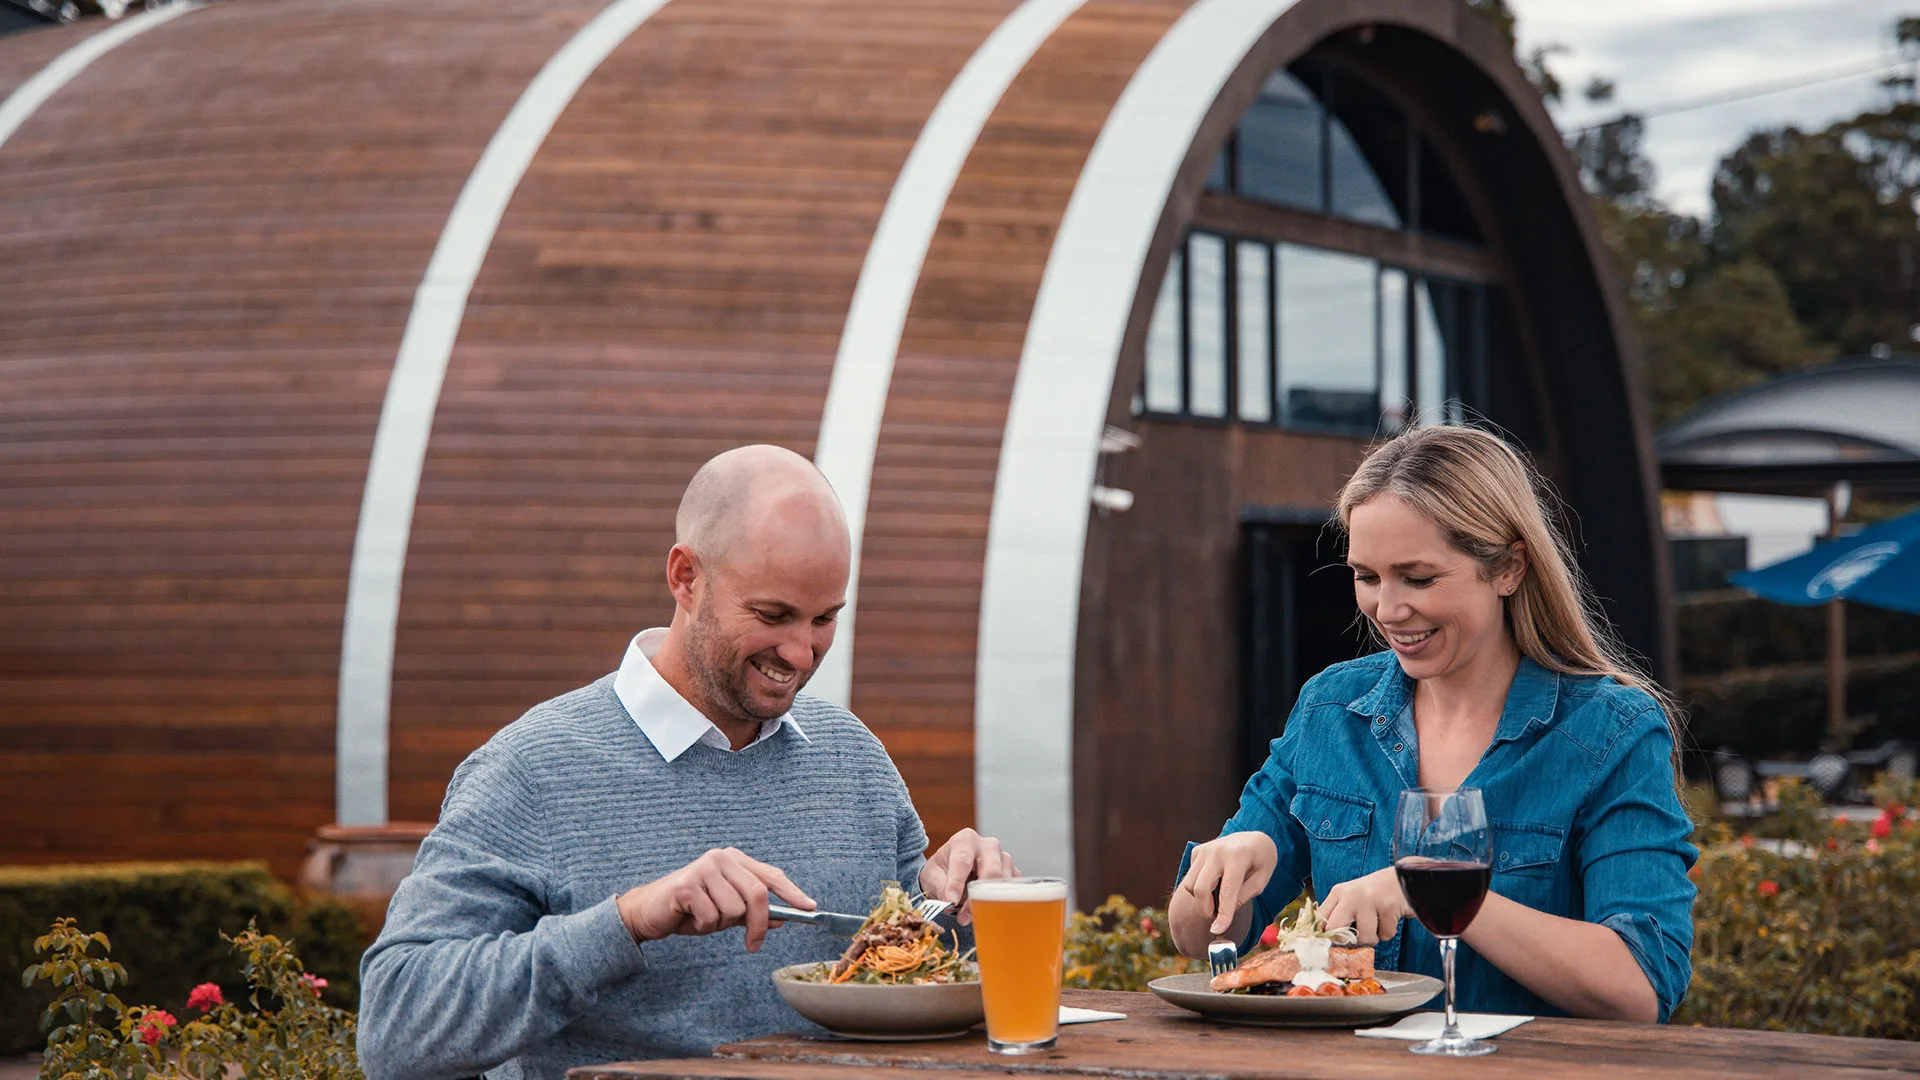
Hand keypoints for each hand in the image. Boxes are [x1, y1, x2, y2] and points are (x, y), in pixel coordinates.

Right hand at [616, 847, 814, 951]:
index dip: (792, 892)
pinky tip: (691, 918)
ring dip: (721, 925)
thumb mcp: (725, 910)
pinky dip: (704, 927)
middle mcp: (721, 858)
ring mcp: (703, 869)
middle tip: (754, 945)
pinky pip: (712, 918)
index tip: (809, 908)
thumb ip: (752, 912)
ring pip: (734, 910)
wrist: (648, 911)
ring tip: (704, 918)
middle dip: (759, 924)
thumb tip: (783, 918)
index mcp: (733, 859)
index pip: (770, 875)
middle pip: (757, 894)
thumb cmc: (689, 909)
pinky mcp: (687, 885)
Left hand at [919, 828, 1015, 924]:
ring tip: (968, 915)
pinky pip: (1012, 891)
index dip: (957, 883)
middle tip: (963, 915)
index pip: (963, 861)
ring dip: (987, 904)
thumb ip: (940, 887)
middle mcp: (988, 846)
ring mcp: (1004, 859)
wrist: (953, 869)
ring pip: (1003, 883)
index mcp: (965, 840)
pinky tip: (983, 909)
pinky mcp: (1013, 874)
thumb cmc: (943, 869)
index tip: (951, 901)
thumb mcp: (933, 875)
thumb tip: (951, 902)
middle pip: (992, 871)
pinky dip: (998, 904)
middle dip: (978, 896)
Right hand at [1177, 832, 1277, 937]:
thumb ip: (1242, 898)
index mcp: (1238, 856)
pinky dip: (1200, 886)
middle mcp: (1217, 851)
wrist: (1253, 839)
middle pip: (1201, 888)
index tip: (1217, 931)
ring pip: (1190, 884)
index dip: (1223, 914)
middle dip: (1206, 909)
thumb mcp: (1261, 881)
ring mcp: (1204, 850)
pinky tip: (1216, 880)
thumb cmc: (1260, 862)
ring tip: (1219, 898)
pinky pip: (1191, 877)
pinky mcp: (1197, 851)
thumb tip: (1222, 918)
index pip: (1227, 891)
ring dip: (1202, 899)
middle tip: (1217, 917)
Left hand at [1319, 866, 1410, 945]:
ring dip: (1373, 938)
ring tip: (1377, 924)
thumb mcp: (1352, 897)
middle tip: (1356, 940)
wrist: (1403, 876)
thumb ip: (1339, 914)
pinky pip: (1385, 934)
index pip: (1320, 918)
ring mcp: (1369, 900)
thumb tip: (1328, 939)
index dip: (1326, 936)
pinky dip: (1388, 932)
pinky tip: (1390, 918)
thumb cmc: (1375, 893)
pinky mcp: (1388, 906)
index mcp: (1338, 893)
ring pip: (1364, 937)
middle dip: (1345, 941)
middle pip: (1334, 929)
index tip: (1334, 943)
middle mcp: (1351, 895)